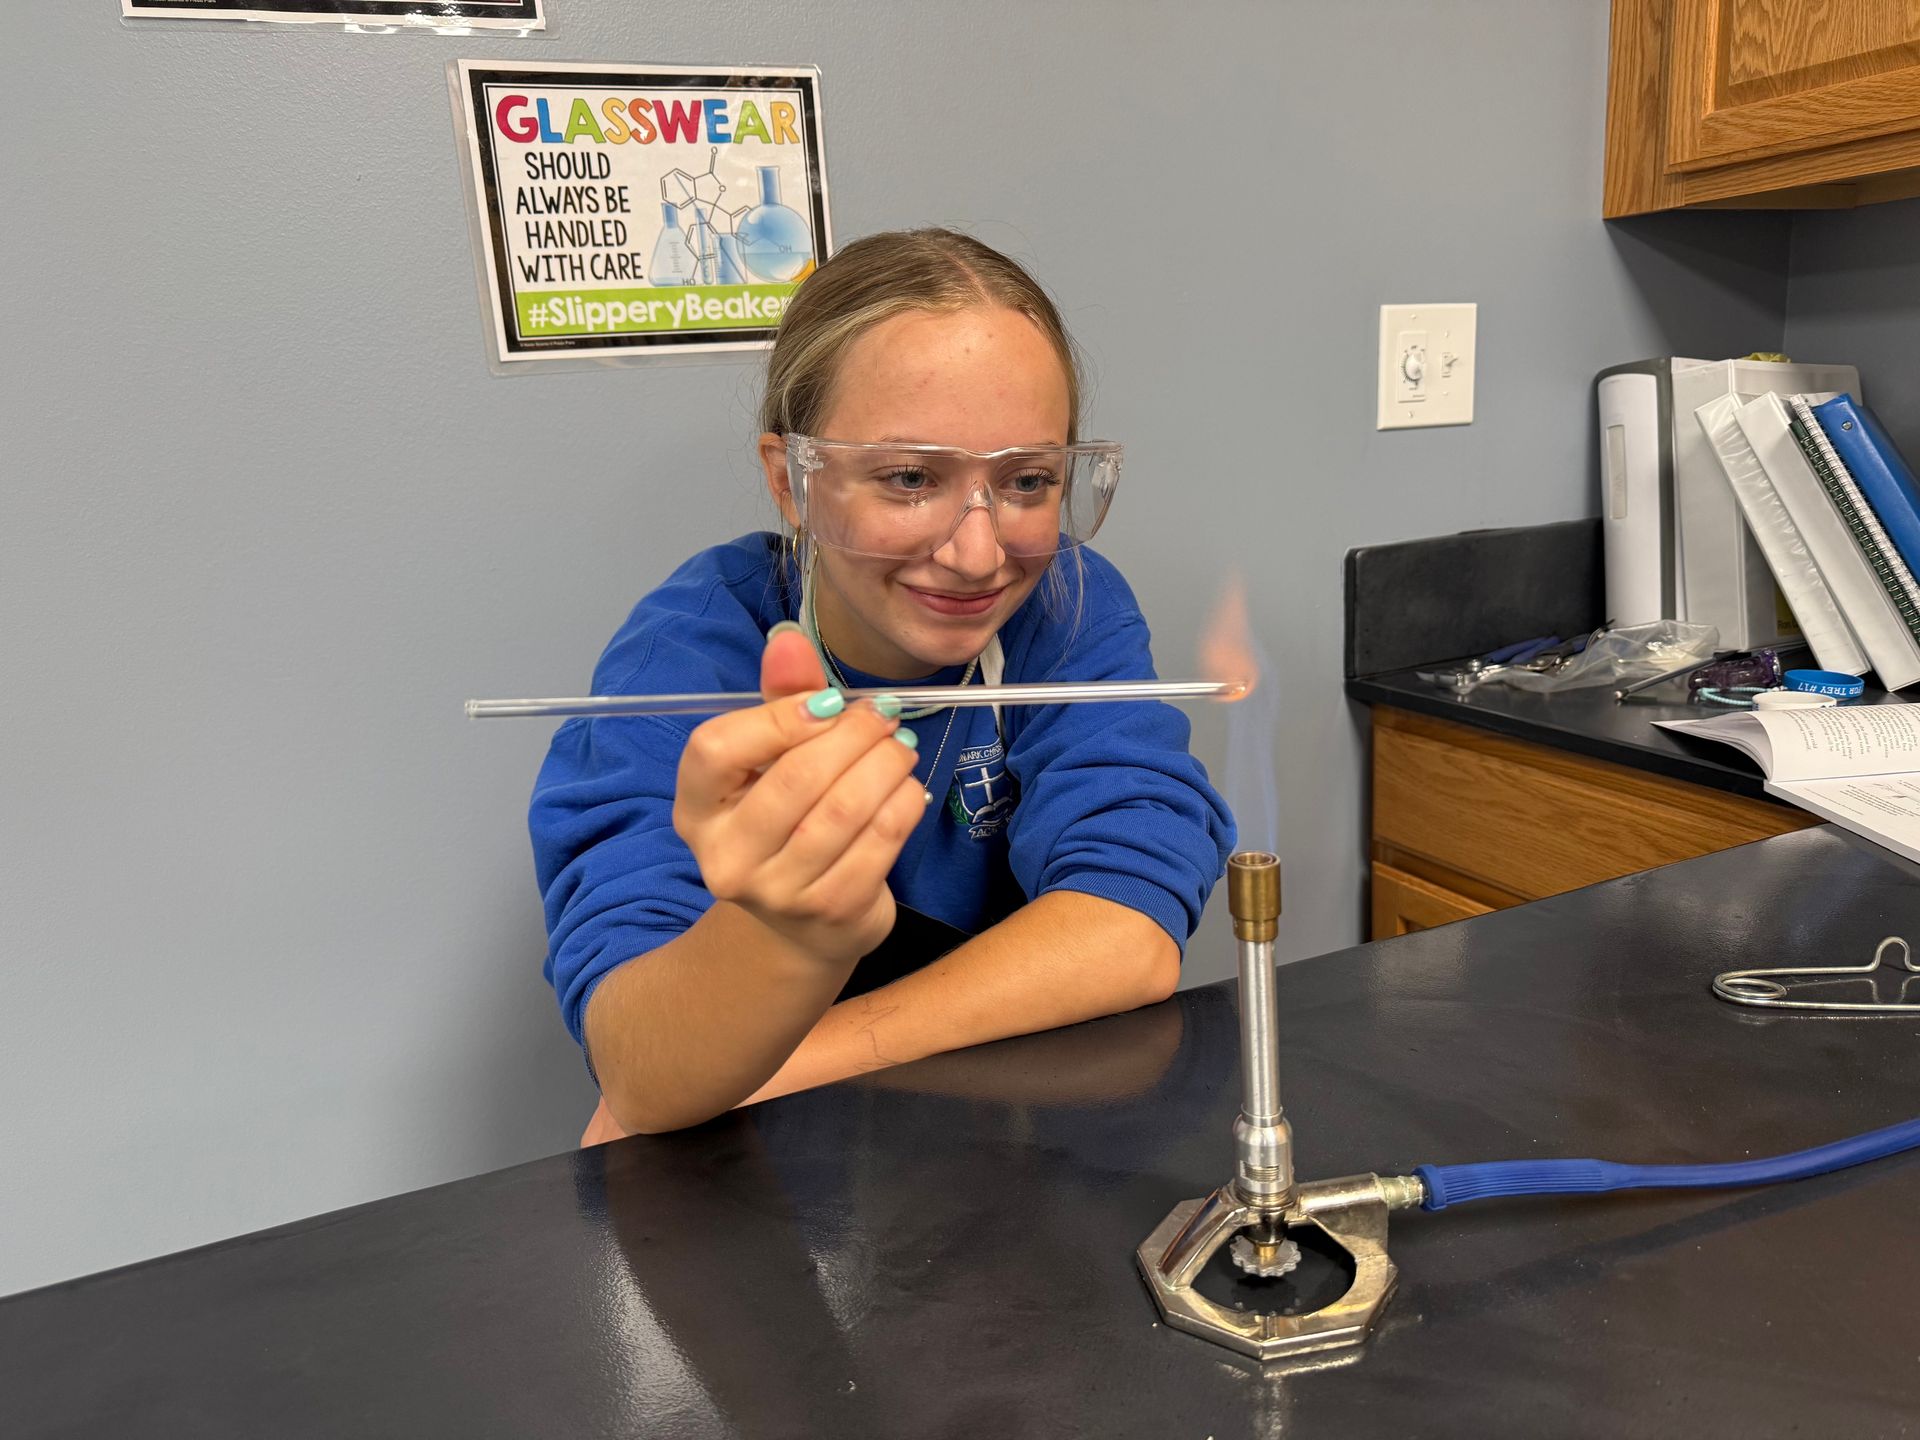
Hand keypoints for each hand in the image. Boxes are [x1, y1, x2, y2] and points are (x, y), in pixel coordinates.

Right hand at [671, 628, 925, 965]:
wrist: (803, 925)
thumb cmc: (787, 821)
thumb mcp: (772, 760)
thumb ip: (781, 699)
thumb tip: (787, 639)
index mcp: (696, 810)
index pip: (715, 750)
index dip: (775, 717)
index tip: (827, 702)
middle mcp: (726, 857)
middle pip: (794, 779)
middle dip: (852, 736)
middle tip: (883, 716)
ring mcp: (778, 892)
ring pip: (844, 811)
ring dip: (885, 765)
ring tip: (900, 746)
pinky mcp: (831, 910)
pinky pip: (879, 842)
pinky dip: (902, 803)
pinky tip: (906, 787)